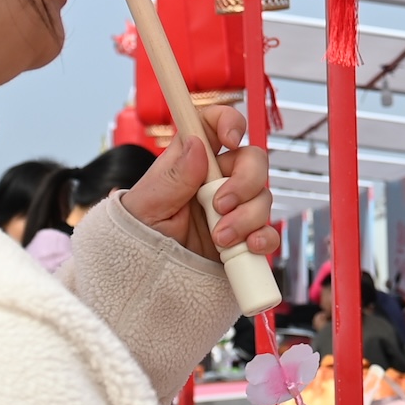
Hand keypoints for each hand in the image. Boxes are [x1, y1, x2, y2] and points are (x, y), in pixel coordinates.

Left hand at [121, 103, 278, 264]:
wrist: (146, 281)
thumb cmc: (135, 239)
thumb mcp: (145, 207)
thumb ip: (171, 177)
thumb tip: (196, 145)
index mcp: (190, 163)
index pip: (213, 126)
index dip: (228, 122)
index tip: (231, 139)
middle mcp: (216, 181)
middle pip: (252, 160)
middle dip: (245, 182)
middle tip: (220, 206)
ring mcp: (235, 209)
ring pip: (263, 197)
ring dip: (247, 218)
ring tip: (219, 239)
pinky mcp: (245, 237)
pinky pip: (269, 231)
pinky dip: (264, 238)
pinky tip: (248, 248)